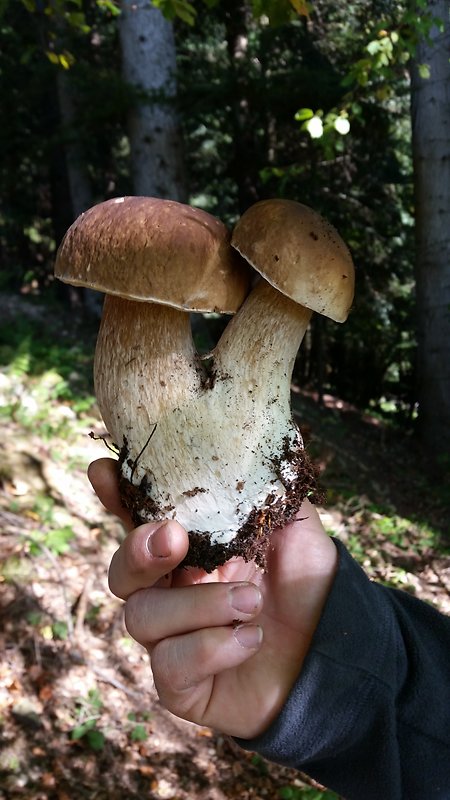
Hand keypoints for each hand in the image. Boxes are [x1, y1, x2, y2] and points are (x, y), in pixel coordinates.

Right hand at [88, 457, 337, 739]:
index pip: (139, 520)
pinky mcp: (180, 685)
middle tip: (174, 537)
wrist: (335, 659)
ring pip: (143, 617)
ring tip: (251, 601)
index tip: (104, 470)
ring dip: (198, 604)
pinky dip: (211, 647)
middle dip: (138, 550)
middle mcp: (171, 592)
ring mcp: (171, 639)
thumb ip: (268, 494)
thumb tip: (249, 451)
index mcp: (191, 549)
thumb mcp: (297, 531)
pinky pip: (169, 665)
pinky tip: (249, 639)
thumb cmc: (308, 589)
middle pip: (120, 571)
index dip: (117, 496)